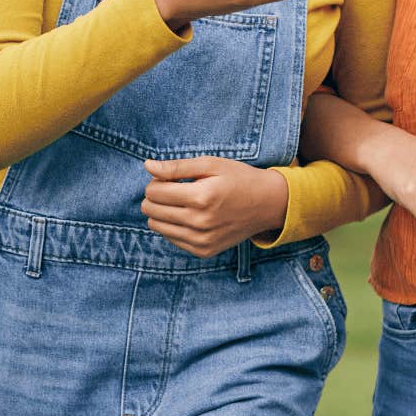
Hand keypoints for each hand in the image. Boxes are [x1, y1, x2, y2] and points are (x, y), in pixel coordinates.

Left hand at [141, 156, 287, 256]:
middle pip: (151, 210)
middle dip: (155, 196)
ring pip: (157, 226)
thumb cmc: (238, 179)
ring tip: (182, 202)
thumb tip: (148, 166)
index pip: (153, 192)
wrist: (267, 204)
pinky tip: (191, 216)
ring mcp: (202, 240)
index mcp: (201, 197)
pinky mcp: (204, 251)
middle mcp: (200, 222)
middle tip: (174, 188)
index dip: (156, 181)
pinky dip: (175, 226)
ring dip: (162, 212)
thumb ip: (177, 166)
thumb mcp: (211, 164)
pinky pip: (171, 239)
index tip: (169, 178)